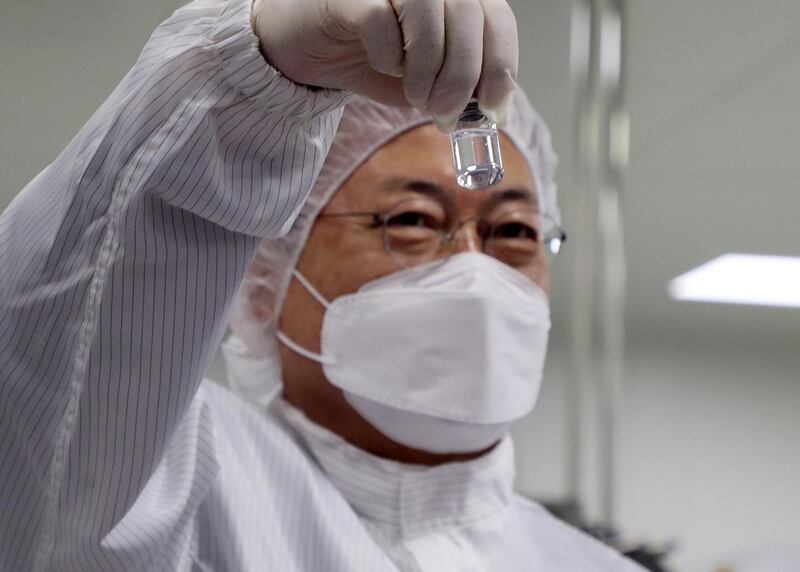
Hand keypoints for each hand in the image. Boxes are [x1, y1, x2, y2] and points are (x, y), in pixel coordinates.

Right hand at [252, 0, 517, 129]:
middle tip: (445, 113)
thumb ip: (462, 87)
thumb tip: (493, 112)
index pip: (497, 18)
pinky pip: (380, 20)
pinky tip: (381, 63)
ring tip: (415, 95)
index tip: (491, 109)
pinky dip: (387, 55)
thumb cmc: (375, 58)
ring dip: (427, 69)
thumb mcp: (429, 80)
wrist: (312, 49)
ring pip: (428, 13)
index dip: (501, 65)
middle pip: (468, 16)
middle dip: (462, 77)